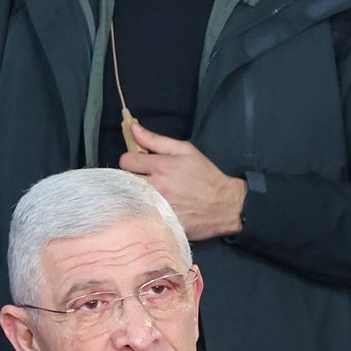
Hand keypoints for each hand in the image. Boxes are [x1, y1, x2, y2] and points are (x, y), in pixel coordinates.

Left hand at [119, 124, 245, 239]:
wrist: (225, 206)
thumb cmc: (207, 177)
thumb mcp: (185, 151)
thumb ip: (156, 140)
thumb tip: (134, 129)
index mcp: (161, 166)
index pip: (126, 161)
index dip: (131, 160)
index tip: (140, 164)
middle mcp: (157, 186)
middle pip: (125, 180)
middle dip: (132, 177)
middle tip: (145, 178)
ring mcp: (159, 206)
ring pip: (131, 198)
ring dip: (137, 194)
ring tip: (151, 193)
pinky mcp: (162, 221)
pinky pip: (143, 214)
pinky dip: (146, 210)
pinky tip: (157, 207)